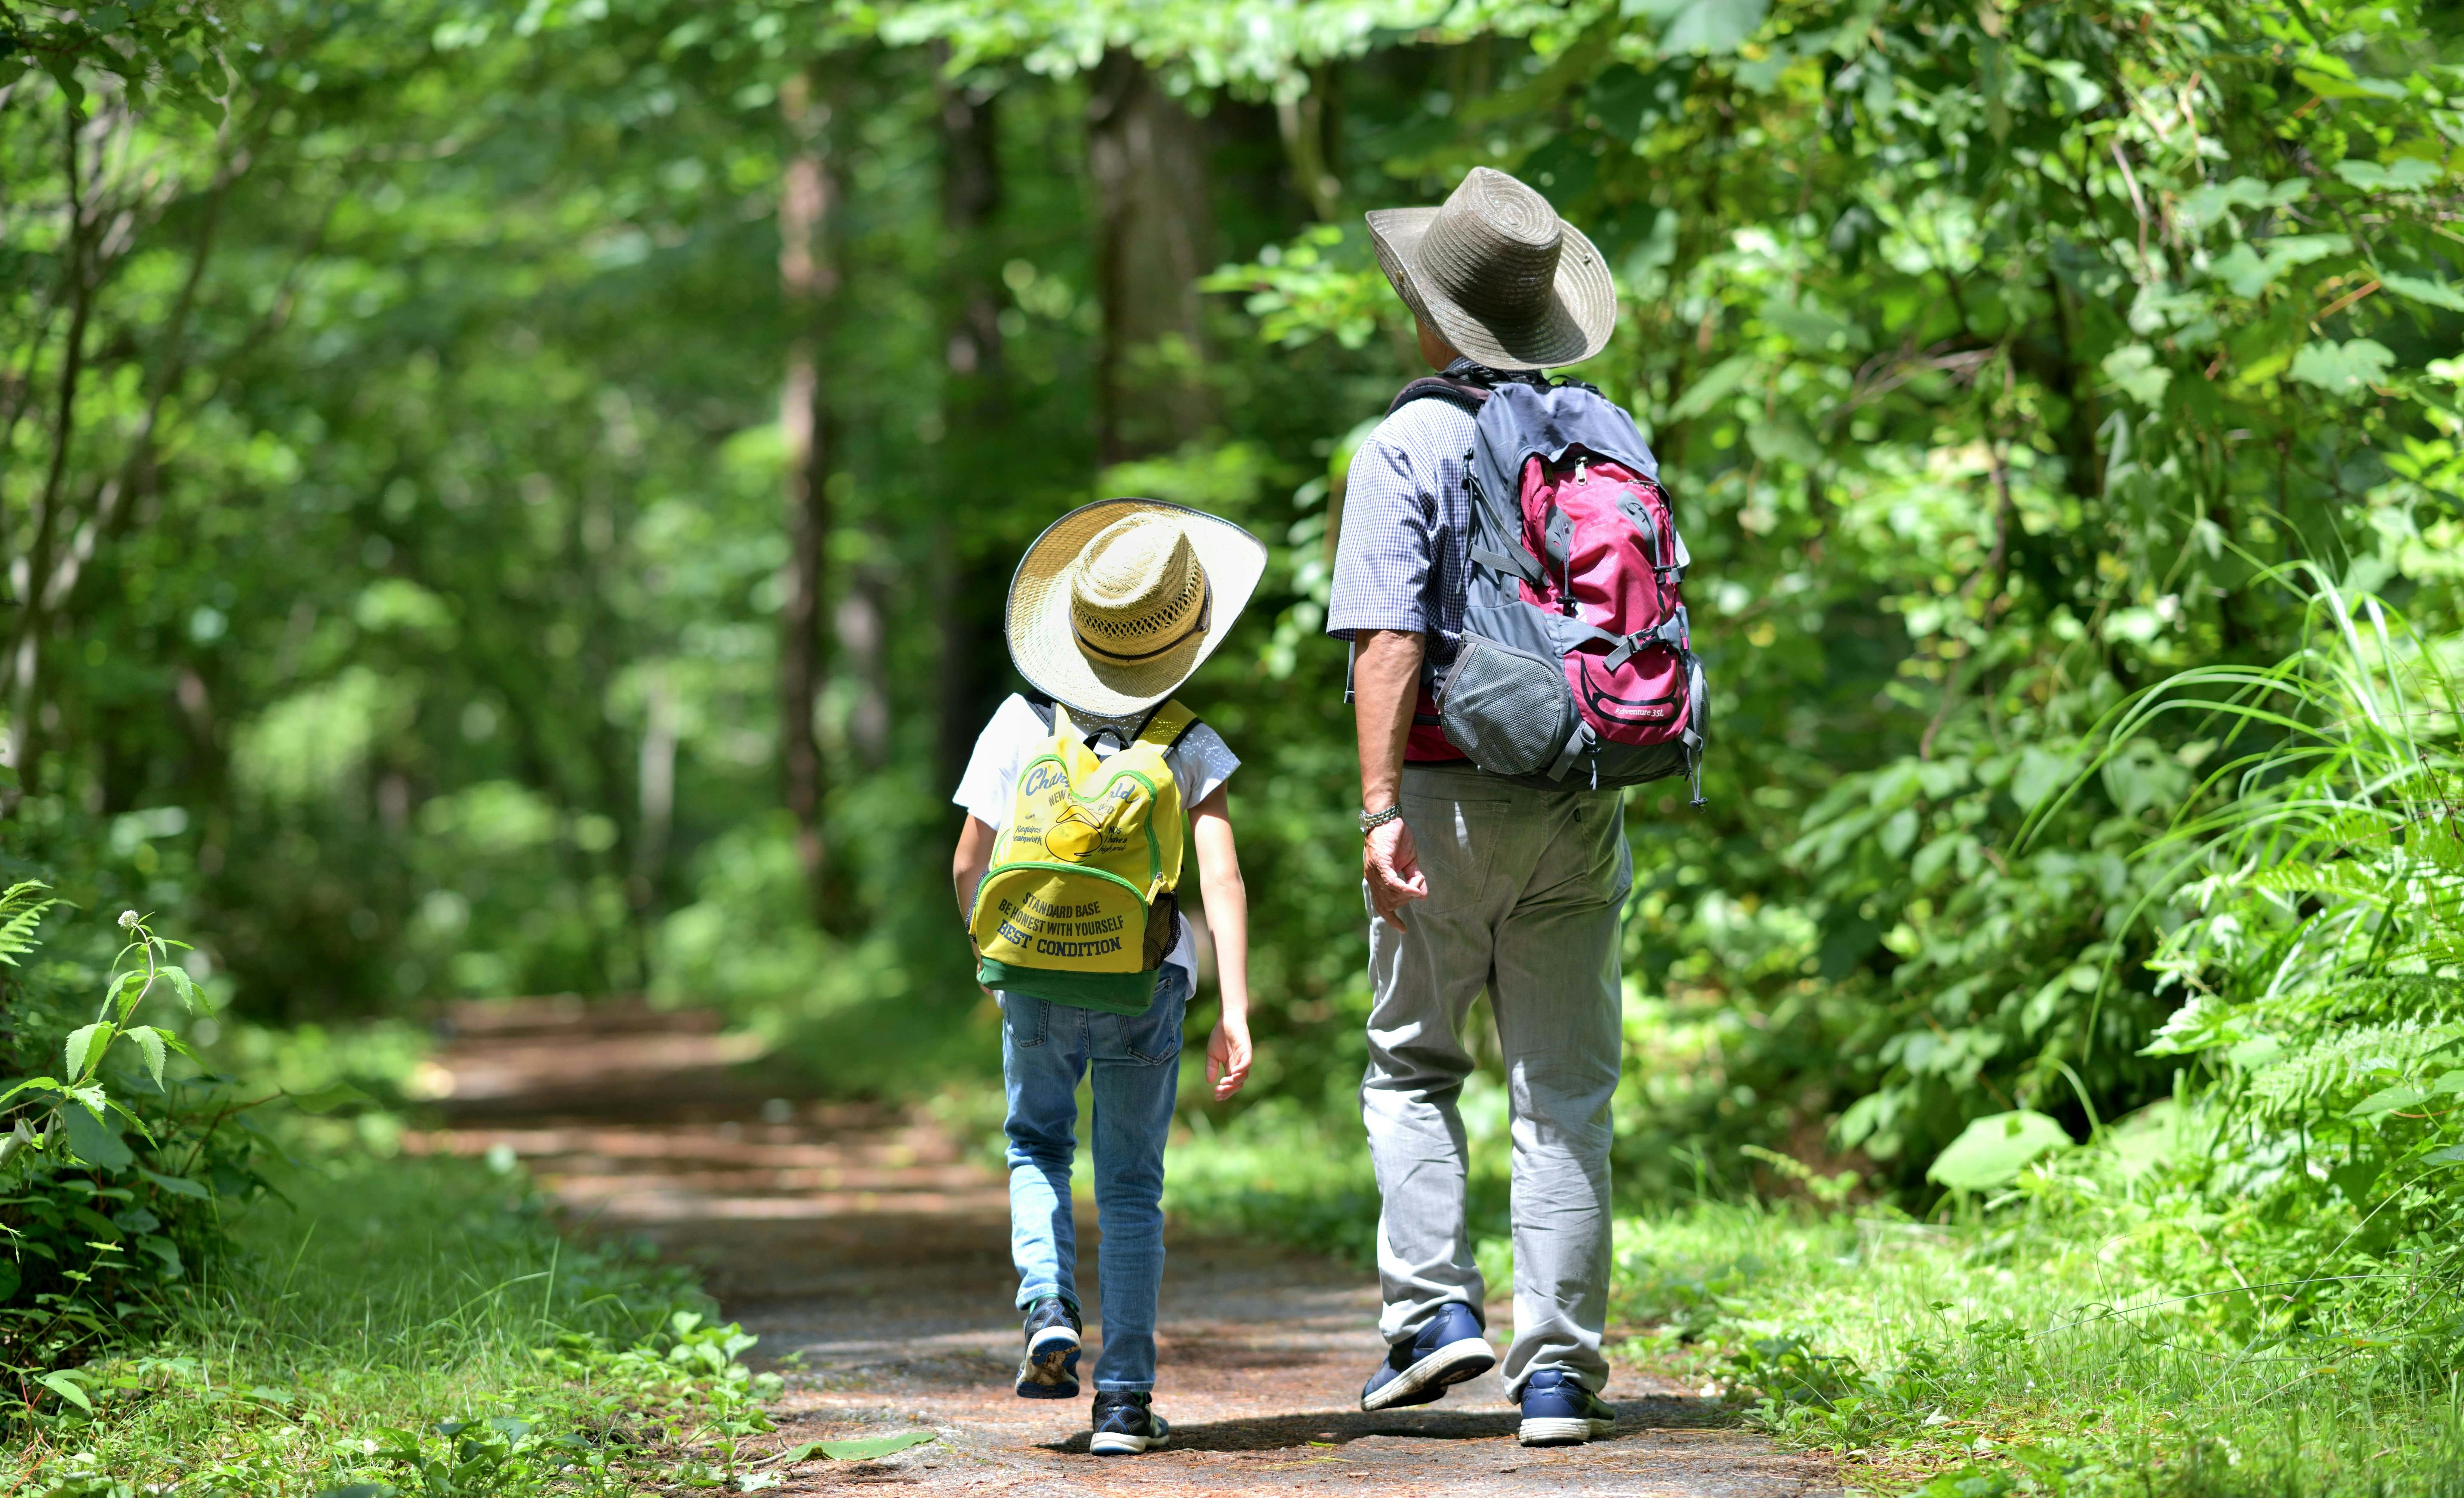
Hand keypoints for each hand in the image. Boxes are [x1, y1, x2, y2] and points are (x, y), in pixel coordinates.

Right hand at [1205, 1013, 1252, 1099]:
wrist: (1226, 1020)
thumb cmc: (1220, 1036)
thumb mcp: (1211, 1054)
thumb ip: (1211, 1067)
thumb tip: (1209, 1081)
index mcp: (1231, 1068)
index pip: (1231, 1085)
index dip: (1225, 1092)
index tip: (1216, 1096)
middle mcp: (1239, 1065)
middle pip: (1238, 1083)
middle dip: (1229, 1090)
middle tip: (1218, 1092)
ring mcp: (1243, 1058)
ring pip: (1244, 1075)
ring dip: (1234, 1081)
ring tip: (1223, 1082)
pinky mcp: (1246, 1049)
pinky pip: (1247, 1062)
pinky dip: (1242, 1069)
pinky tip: (1233, 1073)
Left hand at [1363, 817, 1427, 931]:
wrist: (1387, 816)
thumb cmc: (1397, 837)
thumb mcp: (1410, 861)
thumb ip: (1414, 879)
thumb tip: (1423, 896)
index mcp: (1377, 880)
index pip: (1381, 906)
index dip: (1391, 919)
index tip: (1402, 929)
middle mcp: (1372, 878)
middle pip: (1389, 904)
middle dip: (1406, 901)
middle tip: (1417, 887)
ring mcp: (1374, 872)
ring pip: (1391, 896)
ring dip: (1408, 893)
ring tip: (1418, 881)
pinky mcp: (1379, 863)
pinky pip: (1392, 883)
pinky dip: (1404, 888)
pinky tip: (1415, 889)